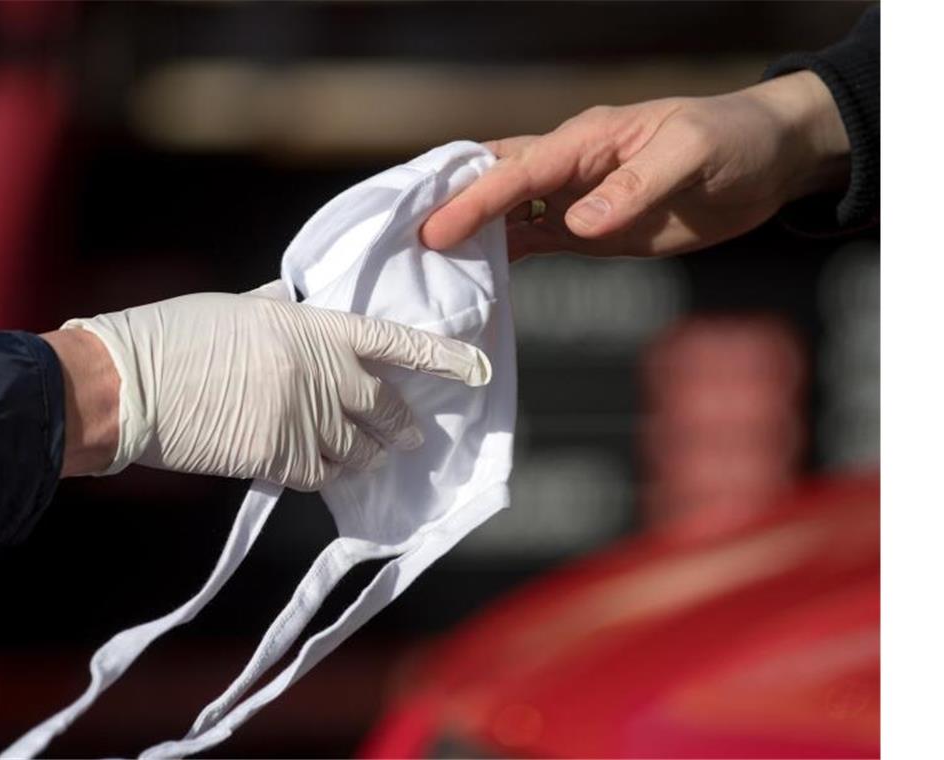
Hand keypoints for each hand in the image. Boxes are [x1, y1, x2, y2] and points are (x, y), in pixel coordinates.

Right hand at [52, 284, 490, 489]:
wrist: (132, 382)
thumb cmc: (177, 333)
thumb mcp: (239, 308)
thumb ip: (280, 311)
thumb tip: (296, 305)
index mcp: (315, 328)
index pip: (395, 343)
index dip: (439, 357)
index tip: (474, 369)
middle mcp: (322, 375)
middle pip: (383, 408)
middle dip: (402, 426)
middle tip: (411, 436)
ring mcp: (303, 420)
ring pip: (358, 449)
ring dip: (368, 457)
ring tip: (370, 459)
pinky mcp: (279, 459)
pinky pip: (321, 475)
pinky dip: (326, 475)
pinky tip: (321, 471)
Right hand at [420, 71, 850, 258]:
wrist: (768, 163)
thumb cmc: (733, 141)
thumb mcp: (692, 154)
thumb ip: (635, 186)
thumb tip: (578, 222)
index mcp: (588, 139)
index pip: (520, 169)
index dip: (476, 198)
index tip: (438, 228)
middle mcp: (571, 167)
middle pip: (496, 181)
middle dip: (451, 205)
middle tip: (403, 236)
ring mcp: (576, 199)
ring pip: (508, 214)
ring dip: (471, 236)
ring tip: (425, 264)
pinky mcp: (590, 231)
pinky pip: (535, 242)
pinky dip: (503, 258)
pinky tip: (476, 277)